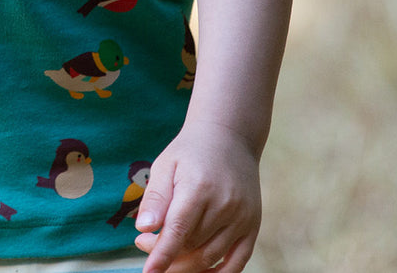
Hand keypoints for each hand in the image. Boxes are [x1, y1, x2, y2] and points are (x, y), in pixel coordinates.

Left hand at [134, 120, 261, 272]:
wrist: (229, 136)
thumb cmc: (190, 152)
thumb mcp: (166, 164)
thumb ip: (155, 197)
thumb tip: (143, 228)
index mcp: (199, 187)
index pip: (178, 231)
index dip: (161, 255)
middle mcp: (225, 205)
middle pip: (191, 246)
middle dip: (166, 253)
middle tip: (144, 242)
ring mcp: (242, 218)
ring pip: (210, 257)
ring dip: (185, 263)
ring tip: (166, 249)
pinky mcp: (253, 226)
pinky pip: (237, 262)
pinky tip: (197, 270)